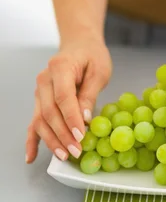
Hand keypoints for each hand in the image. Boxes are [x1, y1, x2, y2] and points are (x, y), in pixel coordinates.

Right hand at [26, 36, 111, 162]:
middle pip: (49, 112)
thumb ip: (90, 94)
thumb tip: (84, 119)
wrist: (79, 44)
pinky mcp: (39, 101)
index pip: (63, 97)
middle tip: (76, 151)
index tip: (81, 136)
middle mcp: (44, 80)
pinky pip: (33, 122)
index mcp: (60, 67)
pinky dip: (32, 140)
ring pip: (40, 120)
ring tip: (64, 156)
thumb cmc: (91, 55)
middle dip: (62, 134)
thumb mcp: (99, 71)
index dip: (71, 118)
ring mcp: (39, 91)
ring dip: (51, 140)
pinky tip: (31, 157)